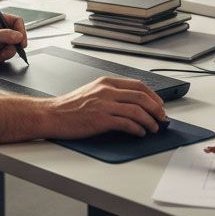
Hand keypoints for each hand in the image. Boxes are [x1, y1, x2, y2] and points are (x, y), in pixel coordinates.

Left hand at [0, 12, 26, 64]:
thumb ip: (3, 35)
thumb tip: (18, 36)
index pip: (16, 21)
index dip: (21, 31)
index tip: (21, 41)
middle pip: (17, 35)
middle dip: (13, 45)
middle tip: (7, 50)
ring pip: (13, 46)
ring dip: (6, 53)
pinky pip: (7, 54)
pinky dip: (2, 57)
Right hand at [44, 77, 167, 138]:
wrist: (52, 114)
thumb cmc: (70, 106)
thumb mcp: (92, 92)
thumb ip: (111, 95)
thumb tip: (132, 104)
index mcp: (105, 82)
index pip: (137, 85)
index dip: (153, 95)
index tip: (159, 104)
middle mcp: (106, 91)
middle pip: (141, 97)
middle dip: (156, 108)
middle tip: (162, 117)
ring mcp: (104, 105)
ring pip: (136, 110)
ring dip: (150, 121)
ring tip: (154, 128)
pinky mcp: (101, 120)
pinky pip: (126, 123)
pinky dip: (137, 129)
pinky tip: (140, 133)